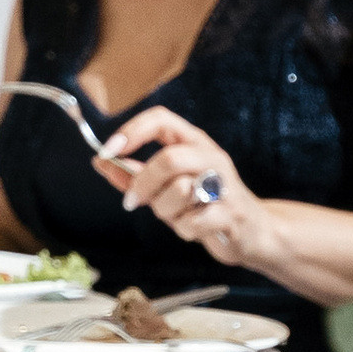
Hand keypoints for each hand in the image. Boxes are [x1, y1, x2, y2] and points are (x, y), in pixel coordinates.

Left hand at [93, 106, 277, 275]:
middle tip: (133, 201)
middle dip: (144, 184)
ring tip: (175, 216)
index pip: (161, 120)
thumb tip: (100, 162)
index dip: (132, 132)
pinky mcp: (231, 214)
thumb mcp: (166, 187)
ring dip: (165, 211)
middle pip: (168, 159)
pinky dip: (184, 230)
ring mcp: (225, 185)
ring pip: (179, 191)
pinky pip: (193, 222)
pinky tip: (193, 229)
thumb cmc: (204, 205)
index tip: (108, 152)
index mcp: (194, 143)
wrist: (252, 232)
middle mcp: (212, 157)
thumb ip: (134, 175)